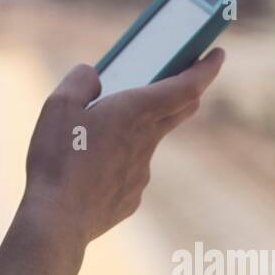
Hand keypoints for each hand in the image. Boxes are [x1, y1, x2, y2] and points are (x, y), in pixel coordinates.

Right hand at [21, 49, 225, 249]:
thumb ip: (80, 81)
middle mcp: (147, 141)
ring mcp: (142, 173)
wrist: (57, 219)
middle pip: (180, 111)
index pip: (187, 86)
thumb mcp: (57, 105)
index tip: (218, 54)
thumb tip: (93, 76)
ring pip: (147, 143)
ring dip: (135, 131)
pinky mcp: (132, 197)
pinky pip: (129, 173)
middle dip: (186, 92)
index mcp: (135, 112)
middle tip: (182, 78)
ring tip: (97, 136)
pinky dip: (117, 164)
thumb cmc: (57, 159)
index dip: (206, 69)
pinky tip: (89, 172)